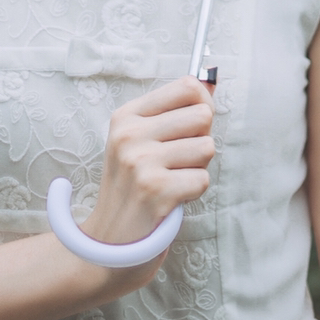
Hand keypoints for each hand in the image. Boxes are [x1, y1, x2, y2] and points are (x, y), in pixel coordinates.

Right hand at [80, 77, 215, 253]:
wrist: (109, 240)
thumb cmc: (132, 185)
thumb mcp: (141, 139)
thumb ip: (175, 110)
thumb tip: (210, 80)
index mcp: (127, 115)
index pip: (187, 86)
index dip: (203, 104)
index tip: (194, 124)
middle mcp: (130, 134)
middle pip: (202, 115)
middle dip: (200, 139)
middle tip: (178, 160)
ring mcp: (141, 162)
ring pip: (207, 147)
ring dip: (197, 167)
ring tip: (173, 178)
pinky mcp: (155, 191)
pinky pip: (203, 179)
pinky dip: (193, 191)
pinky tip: (172, 197)